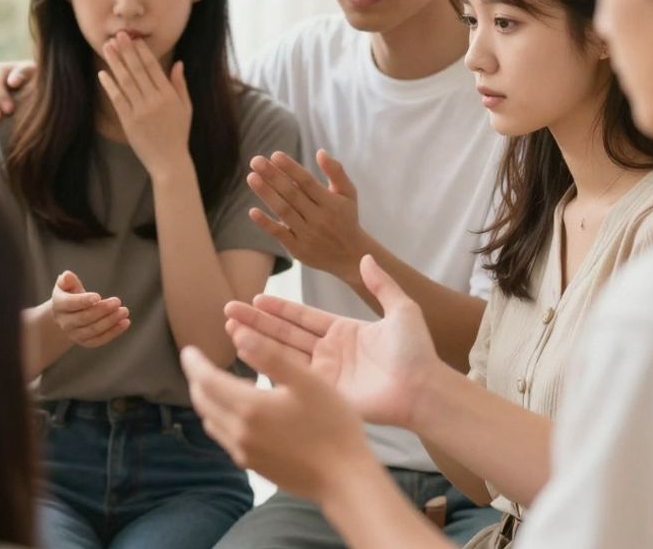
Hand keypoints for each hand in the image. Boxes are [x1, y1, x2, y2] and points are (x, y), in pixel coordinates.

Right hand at [51, 271, 130, 346]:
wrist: (67, 314)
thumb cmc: (70, 294)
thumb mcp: (66, 285)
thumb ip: (67, 280)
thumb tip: (67, 276)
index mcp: (59, 305)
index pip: (71, 304)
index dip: (84, 300)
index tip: (98, 296)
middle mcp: (64, 322)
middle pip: (84, 318)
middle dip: (102, 310)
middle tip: (117, 301)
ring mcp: (74, 334)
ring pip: (93, 330)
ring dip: (110, 321)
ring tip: (124, 311)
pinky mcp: (85, 342)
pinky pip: (99, 340)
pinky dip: (113, 332)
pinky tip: (125, 322)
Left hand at [97, 33, 191, 178]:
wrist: (169, 161)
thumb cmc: (179, 135)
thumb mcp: (186, 108)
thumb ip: (180, 85)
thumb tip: (178, 63)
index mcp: (169, 95)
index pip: (153, 67)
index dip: (142, 51)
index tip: (134, 38)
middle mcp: (155, 100)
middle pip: (137, 70)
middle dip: (126, 50)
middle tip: (118, 35)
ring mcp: (141, 110)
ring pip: (126, 81)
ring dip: (115, 63)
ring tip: (107, 47)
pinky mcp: (129, 121)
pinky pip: (117, 99)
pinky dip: (109, 85)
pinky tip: (102, 73)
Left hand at [181, 340, 372, 503]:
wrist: (344, 480)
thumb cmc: (332, 426)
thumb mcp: (307, 381)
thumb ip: (271, 356)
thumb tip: (239, 336)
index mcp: (249, 407)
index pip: (205, 381)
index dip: (194, 364)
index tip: (188, 351)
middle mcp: (240, 433)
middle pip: (203, 402)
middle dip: (197, 380)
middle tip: (198, 365)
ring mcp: (245, 453)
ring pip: (212, 422)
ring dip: (208, 401)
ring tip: (217, 385)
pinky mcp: (254, 466)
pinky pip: (225, 438)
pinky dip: (221, 420)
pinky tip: (239, 414)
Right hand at [223, 255, 443, 428]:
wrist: (423, 389)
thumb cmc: (417, 352)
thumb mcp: (402, 309)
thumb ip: (382, 284)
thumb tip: (366, 257)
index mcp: (345, 332)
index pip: (303, 317)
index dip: (280, 308)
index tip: (256, 297)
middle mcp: (330, 353)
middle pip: (286, 333)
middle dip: (257, 321)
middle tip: (230, 309)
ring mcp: (324, 375)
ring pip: (282, 352)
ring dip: (256, 338)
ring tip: (230, 326)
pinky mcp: (322, 394)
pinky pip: (289, 375)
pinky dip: (267, 362)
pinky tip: (246, 349)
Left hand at [248, 149, 362, 282]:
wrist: (351, 256)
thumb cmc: (345, 218)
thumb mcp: (348, 194)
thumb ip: (336, 171)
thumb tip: (320, 152)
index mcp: (331, 202)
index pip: (307, 181)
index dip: (291, 168)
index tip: (274, 155)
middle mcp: (319, 218)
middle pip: (292, 194)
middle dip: (273, 176)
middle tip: (255, 161)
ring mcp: (307, 234)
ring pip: (283, 211)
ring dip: (266, 194)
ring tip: (251, 177)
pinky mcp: (298, 249)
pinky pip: (279, 234)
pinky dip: (266, 223)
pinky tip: (252, 211)